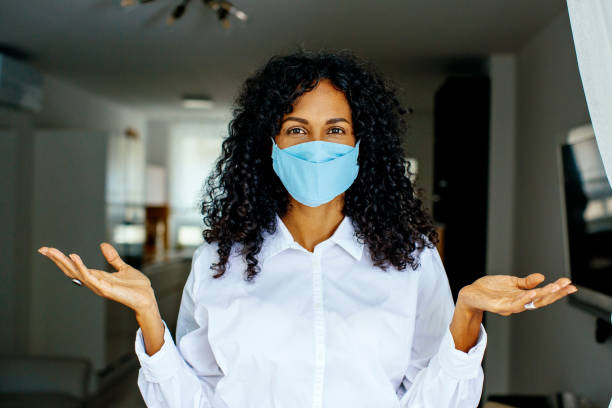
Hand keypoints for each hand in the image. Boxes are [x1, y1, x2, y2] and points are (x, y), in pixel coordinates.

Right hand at [38, 242, 156, 313]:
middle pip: (70, 270)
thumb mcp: (123, 268)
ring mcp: (97, 286)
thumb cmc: (137, 287)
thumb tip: (102, 245)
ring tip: (51, 251)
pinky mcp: (104, 288)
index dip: (62, 259)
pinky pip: (89, 277)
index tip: (49, 250)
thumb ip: (113, 258)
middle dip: (56, 259)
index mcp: (97, 276)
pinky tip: (73, 256)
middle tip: (43, 249)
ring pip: (75, 272)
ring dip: (63, 261)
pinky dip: (80, 266)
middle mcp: (94, 282)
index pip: (75, 267)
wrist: (147, 298)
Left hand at [458, 273, 577, 315]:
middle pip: (541, 300)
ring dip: (544, 295)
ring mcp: (509, 306)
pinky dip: (525, 299)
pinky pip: (514, 304)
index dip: (557, 291)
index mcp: (522, 297)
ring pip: (530, 303)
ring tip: (556, 287)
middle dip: (555, 293)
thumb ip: (526, 282)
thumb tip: (542, 277)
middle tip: (568, 286)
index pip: (543, 295)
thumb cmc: (489, 289)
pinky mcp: (499, 306)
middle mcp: (518, 303)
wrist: (470, 294)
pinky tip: (534, 292)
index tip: (570, 284)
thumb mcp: (510, 282)